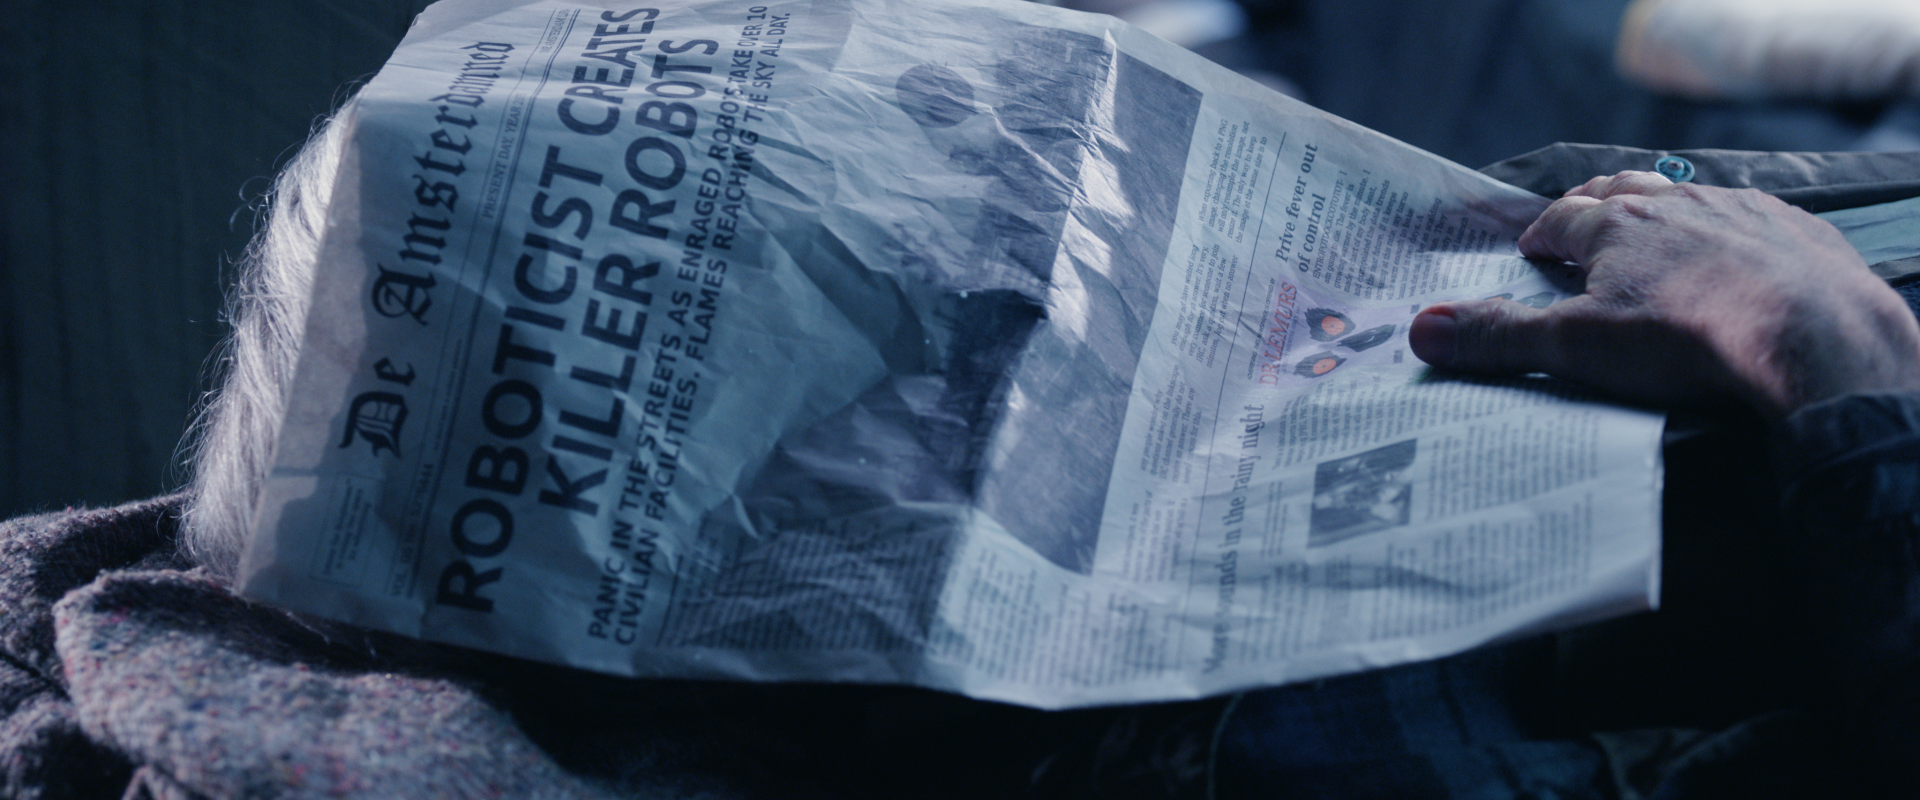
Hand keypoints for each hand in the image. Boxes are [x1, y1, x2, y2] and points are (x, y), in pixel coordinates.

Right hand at [1408, 170, 1919, 416]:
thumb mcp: (1578, 346)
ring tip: (1653, 234)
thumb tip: (1421, 330)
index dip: (1542, 233)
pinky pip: (1750, 218)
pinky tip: (1732, 255)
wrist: (1813, 339)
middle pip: (1625, 190)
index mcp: (1616, 224)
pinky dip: (1728, 230)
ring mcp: (1739, 212)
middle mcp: (1675, 203)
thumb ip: (1500, 337)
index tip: (1532, 249)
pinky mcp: (1793, 232)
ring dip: (1664, 213)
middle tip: (1581, 223)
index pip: (1563, 216)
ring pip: (1688, 199)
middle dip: (1597, 204)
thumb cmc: (1687, 339)